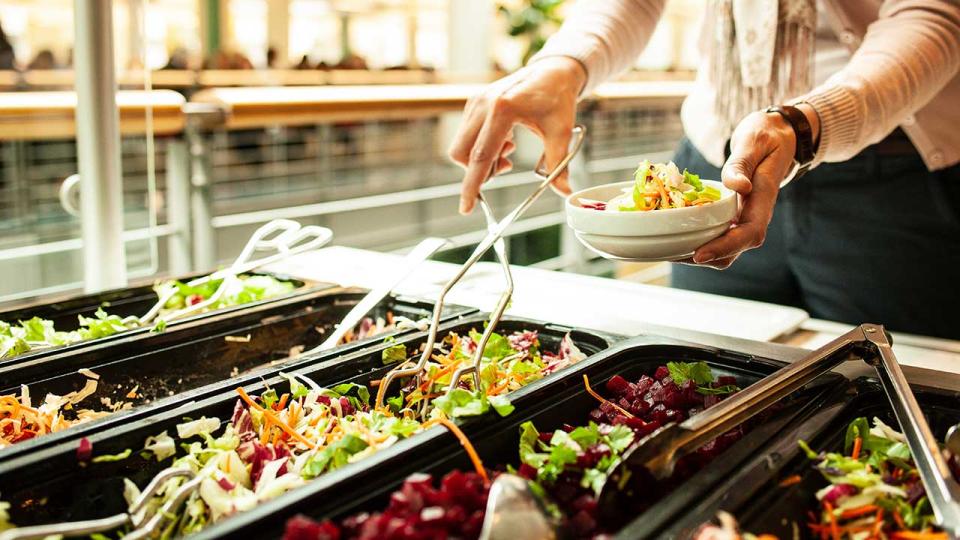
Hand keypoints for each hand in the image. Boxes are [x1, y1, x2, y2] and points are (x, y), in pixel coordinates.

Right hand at [449, 56, 585, 214]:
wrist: (552, 71)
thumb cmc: (558, 99)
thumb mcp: (561, 133)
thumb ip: (559, 165)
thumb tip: (565, 192)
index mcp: (503, 109)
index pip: (481, 156)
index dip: (472, 185)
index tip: (466, 207)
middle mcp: (483, 104)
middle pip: (462, 154)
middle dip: (479, 170)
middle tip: (507, 165)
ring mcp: (474, 102)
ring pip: (462, 147)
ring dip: (483, 158)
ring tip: (509, 149)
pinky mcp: (473, 103)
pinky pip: (466, 136)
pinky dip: (482, 147)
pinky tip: (504, 140)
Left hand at [688, 108, 805, 268]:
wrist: (776, 136)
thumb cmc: (766, 136)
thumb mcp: (754, 142)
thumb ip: (743, 164)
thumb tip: (738, 187)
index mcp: (763, 198)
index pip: (749, 233)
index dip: (725, 247)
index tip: (700, 254)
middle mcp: (755, 214)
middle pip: (735, 249)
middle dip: (706, 257)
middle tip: (672, 255)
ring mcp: (745, 216)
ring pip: (726, 247)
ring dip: (699, 253)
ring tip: (668, 251)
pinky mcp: (734, 215)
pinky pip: (718, 234)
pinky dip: (698, 240)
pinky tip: (675, 237)